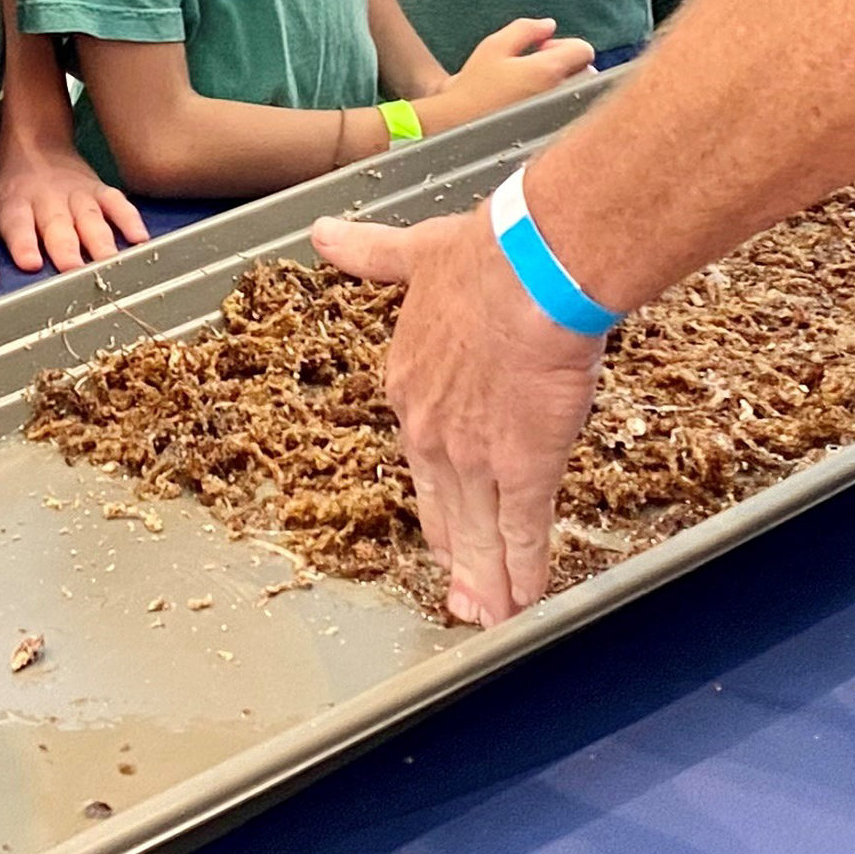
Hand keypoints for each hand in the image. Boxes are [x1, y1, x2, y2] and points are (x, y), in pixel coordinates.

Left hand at [0, 130, 147, 274]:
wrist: (32, 139)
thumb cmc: (7, 185)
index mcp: (14, 203)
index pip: (18, 225)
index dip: (24, 243)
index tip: (31, 263)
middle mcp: (46, 198)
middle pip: (58, 226)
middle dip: (68, 249)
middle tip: (75, 272)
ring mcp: (76, 193)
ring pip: (91, 219)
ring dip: (101, 242)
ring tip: (111, 265)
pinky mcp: (99, 190)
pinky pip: (118, 204)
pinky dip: (130, 220)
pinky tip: (141, 240)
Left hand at [311, 206, 601, 623]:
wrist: (529, 268)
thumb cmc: (483, 258)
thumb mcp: (413, 255)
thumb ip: (371, 255)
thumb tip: (325, 237)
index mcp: (409, 385)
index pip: (420, 455)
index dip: (436, 491)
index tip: (442, 517)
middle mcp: (433, 431)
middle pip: (444, 507)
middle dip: (456, 555)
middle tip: (460, 596)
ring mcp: (476, 457)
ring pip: (480, 533)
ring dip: (486, 580)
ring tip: (486, 616)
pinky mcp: (524, 468)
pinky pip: (521, 534)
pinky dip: (523, 573)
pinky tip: (527, 601)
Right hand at [429, 14, 596, 129]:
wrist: (459, 124)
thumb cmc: (474, 86)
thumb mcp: (494, 46)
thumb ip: (526, 29)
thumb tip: (549, 25)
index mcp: (548, 71)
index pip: (584, 50)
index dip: (563, 44)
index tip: (540, 50)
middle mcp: (559, 94)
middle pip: (586, 71)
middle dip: (567, 64)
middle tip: (535, 67)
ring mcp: (557, 115)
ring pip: (579, 93)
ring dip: (564, 84)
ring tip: (532, 86)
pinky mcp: (552, 131)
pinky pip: (567, 111)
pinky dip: (557, 103)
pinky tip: (530, 104)